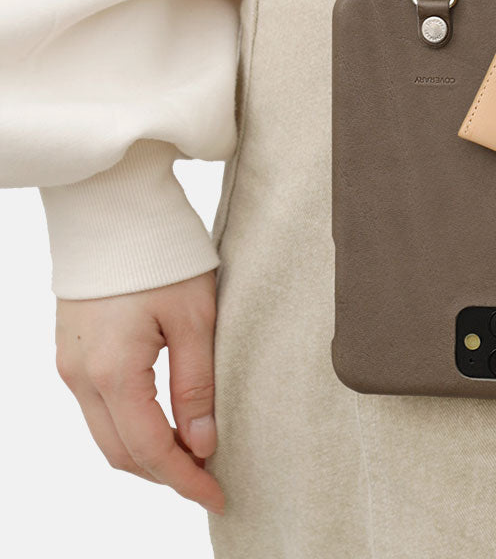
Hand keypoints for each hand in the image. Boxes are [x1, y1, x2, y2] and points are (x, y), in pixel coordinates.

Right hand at [54, 270, 224, 514]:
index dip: (185, 479)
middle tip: (210, 479)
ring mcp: (70, 365)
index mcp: (113, 372)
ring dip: (147, 452)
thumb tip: (202, 443)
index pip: (150, 449)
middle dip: (165, 473)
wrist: (114, 210)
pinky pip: (98, 408)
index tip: (218, 494)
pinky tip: (162, 422)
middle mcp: (81, 377)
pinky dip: (130, 426)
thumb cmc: (162, 255)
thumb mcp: (195, 319)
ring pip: (106, 434)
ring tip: (193, 454)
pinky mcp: (73, 352)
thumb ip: (197, 385)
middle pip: (121, 452)